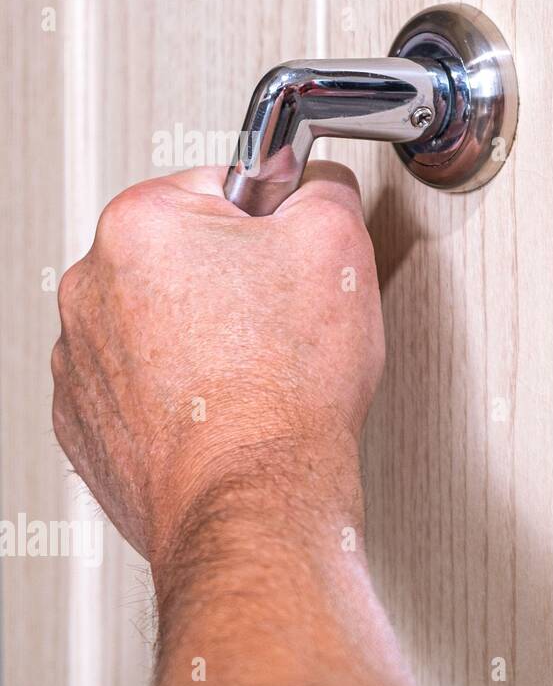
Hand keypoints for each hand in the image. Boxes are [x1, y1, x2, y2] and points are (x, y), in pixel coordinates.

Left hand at [52, 162, 422, 685]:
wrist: (256, 499)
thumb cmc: (287, 390)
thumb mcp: (340, 246)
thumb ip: (324, 189)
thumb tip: (315, 185)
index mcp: (141, 224)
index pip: (223, 185)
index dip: (276, 223)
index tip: (294, 259)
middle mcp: (89, 286)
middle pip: (185, 255)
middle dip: (235, 279)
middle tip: (284, 322)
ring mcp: (79, 360)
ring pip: (160, 320)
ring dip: (204, 335)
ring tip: (258, 372)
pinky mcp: (86, 422)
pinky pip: (140, 383)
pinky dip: (180, 391)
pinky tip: (227, 408)